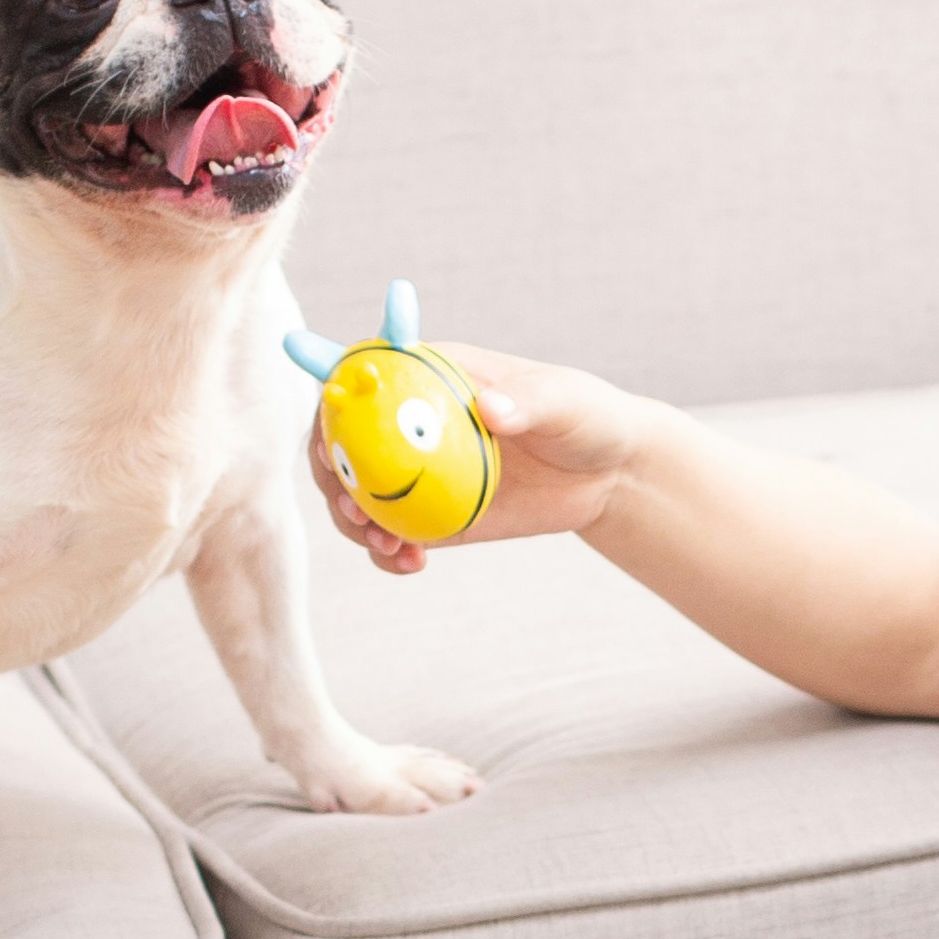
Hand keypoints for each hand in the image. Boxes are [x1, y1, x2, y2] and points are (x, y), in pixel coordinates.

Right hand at [304, 342, 649, 577]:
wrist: (607, 475)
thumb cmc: (585, 417)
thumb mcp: (564, 402)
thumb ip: (528, 402)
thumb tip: (491, 409)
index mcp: (429, 375)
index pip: (361, 378)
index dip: (332, 404)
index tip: (332, 440)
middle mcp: (409, 422)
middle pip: (342, 443)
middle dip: (332, 477)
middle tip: (355, 509)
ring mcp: (415, 472)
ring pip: (356, 494)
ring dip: (353, 523)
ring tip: (384, 546)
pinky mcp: (431, 515)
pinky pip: (392, 535)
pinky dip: (387, 553)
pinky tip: (409, 563)